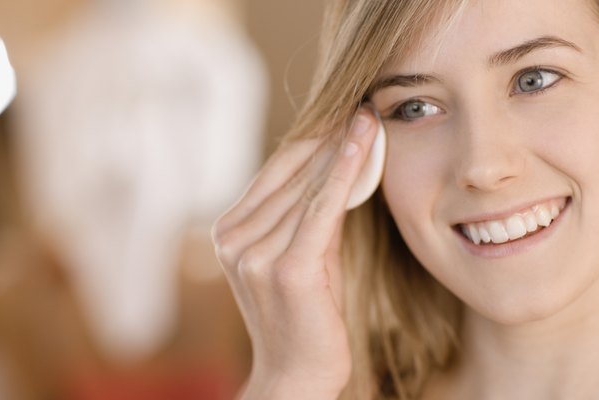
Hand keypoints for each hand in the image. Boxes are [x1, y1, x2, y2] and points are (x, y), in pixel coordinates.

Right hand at [212, 108, 378, 398]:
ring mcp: (255, 254)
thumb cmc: (306, 314)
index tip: (343, 113)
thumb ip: (311, 215)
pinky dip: (344, 174)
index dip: (312, 140)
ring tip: (368, 119)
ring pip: (308, 187)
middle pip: (290, 173)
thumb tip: (339, 166)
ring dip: (341, 150)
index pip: (275, 172)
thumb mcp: (303, 255)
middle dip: (329, 137)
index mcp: (230, 231)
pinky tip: (362, 146)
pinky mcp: (286, 268)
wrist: (297, 374)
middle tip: (361, 105)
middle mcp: (234, 239)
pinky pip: (322, 209)